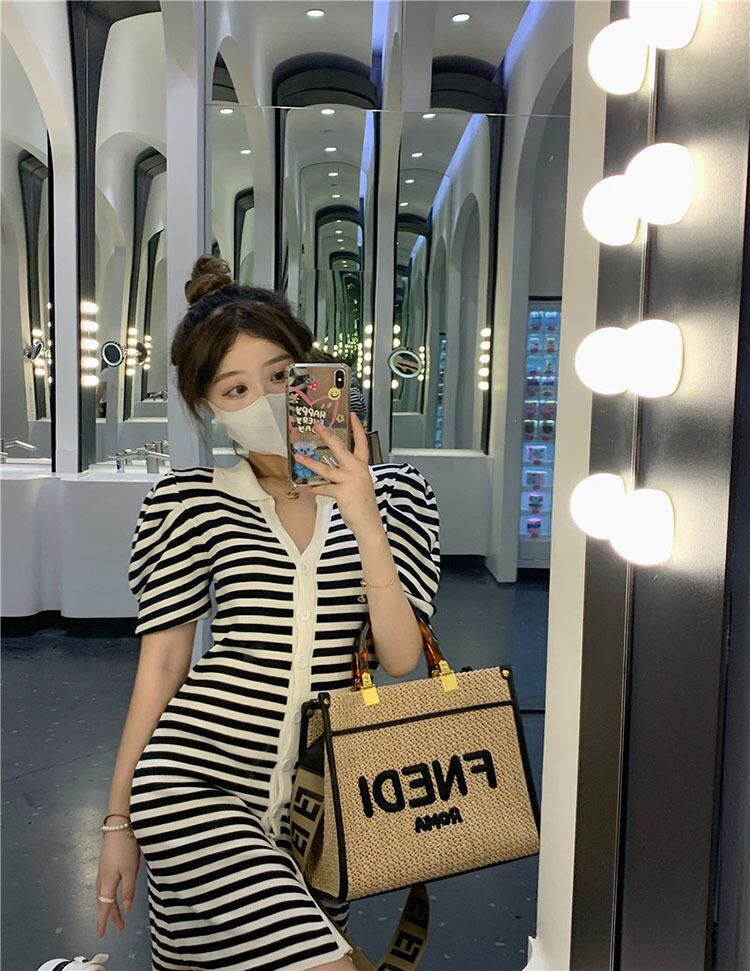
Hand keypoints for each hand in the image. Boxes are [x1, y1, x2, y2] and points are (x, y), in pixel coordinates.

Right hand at [96, 831, 140, 936]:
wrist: (118, 827)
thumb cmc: (125, 848)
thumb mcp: (131, 871)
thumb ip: (128, 891)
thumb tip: (126, 908)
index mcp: (107, 882)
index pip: (104, 907)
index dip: (103, 921)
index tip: (102, 934)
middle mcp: (101, 878)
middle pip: (104, 902)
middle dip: (111, 916)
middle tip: (119, 927)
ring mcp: (102, 871)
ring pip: (104, 894)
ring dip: (110, 906)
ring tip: (117, 915)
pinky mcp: (105, 864)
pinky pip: (104, 886)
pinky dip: (108, 895)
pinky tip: (112, 894)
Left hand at [295, 412, 381, 537]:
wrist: (368, 521)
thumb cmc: (364, 504)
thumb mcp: (360, 483)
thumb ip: (349, 473)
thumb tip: (330, 470)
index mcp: (362, 466)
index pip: (361, 442)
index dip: (357, 428)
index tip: (352, 416)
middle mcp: (357, 470)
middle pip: (341, 448)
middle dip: (328, 435)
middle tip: (317, 426)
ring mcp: (350, 480)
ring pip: (326, 468)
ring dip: (310, 463)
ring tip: (299, 457)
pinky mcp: (343, 492)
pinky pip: (324, 488)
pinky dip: (315, 488)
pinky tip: (308, 487)